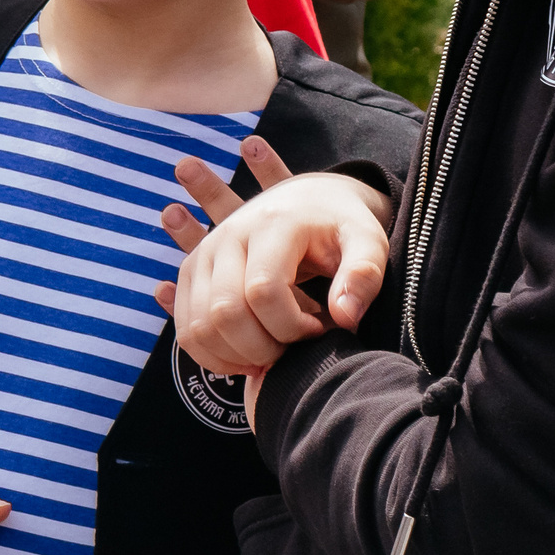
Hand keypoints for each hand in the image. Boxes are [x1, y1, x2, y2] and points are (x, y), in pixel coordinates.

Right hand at [157, 138, 393, 377]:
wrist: (311, 198)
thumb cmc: (342, 226)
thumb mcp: (368, 241)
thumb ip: (364, 276)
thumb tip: (345, 317)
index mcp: (273, 224)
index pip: (263, 292)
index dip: (291, 326)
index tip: (318, 328)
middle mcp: (229, 235)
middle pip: (224, 313)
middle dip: (261, 348)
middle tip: (293, 349)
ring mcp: (204, 254)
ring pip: (198, 327)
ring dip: (235, 356)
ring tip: (273, 352)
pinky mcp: (191, 272)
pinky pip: (185, 329)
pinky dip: (211, 355)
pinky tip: (246, 356)